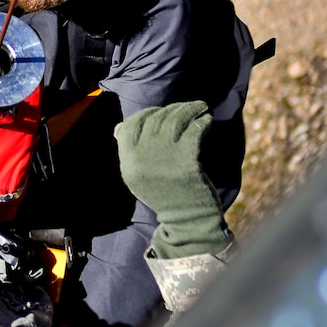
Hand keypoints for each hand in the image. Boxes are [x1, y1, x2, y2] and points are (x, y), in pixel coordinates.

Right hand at [115, 101, 229, 259]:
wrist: (186, 219)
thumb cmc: (164, 193)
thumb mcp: (138, 176)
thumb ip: (130, 152)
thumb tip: (119, 126)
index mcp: (128, 163)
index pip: (131, 125)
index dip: (146, 113)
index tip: (161, 110)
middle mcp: (143, 160)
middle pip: (155, 120)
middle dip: (173, 108)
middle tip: (187, 107)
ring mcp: (165, 161)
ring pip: (175, 121)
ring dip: (189, 110)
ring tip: (200, 108)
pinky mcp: (187, 163)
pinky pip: (194, 131)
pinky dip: (202, 122)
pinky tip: (207, 120)